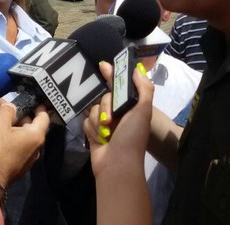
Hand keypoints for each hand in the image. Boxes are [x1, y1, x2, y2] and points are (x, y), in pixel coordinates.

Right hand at [0, 102, 49, 189]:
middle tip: (5, 106)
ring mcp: (28, 158)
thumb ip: (7, 111)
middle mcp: (36, 147)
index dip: (38, 106)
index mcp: (36, 136)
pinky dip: (10, 136)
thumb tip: (11, 106)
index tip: (31, 98)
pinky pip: (17, 145)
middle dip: (19, 114)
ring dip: (12, 125)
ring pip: (22, 136)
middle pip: (31, 125)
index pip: (43, 117)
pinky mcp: (18, 164)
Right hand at [83, 62, 153, 177]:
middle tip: (111, 119)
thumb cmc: (132, 136)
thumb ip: (144, 89)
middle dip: (106, 106)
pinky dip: (92, 129)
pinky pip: (86, 120)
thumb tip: (137, 70)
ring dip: (98, 120)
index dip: (112, 74)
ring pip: (93, 108)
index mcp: (131, 107)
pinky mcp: (93, 131)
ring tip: (106, 133)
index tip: (103, 65)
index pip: (121, 86)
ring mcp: (105, 122)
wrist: (117, 163)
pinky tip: (99, 138)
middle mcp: (118, 113)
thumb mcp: (143, 111)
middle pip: (104, 96)